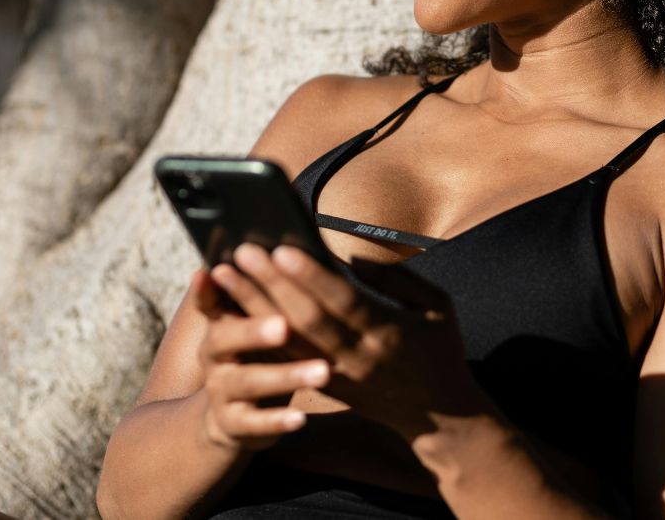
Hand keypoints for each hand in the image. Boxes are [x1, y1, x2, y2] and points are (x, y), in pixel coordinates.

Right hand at [188, 268, 332, 450]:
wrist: (224, 415)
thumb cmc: (251, 357)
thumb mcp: (243, 324)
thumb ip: (241, 293)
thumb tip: (242, 254)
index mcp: (220, 325)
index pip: (223, 302)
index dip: (235, 289)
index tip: (239, 270)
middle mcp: (215, 358)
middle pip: (228, 339)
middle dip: (255, 331)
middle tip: (285, 325)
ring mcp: (222, 393)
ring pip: (249, 383)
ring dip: (286, 376)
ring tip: (322, 371)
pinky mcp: (235, 425)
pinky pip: (255, 425)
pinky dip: (277, 421)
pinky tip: (301, 419)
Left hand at [219, 242, 491, 438]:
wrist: (439, 417)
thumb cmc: (439, 350)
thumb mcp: (438, 307)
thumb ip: (398, 278)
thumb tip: (353, 256)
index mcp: (390, 333)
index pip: (344, 302)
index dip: (311, 276)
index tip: (281, 248)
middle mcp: (360, 357)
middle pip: (307, 320)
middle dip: (271, 285)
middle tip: (241, 252)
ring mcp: (340, 376)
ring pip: (288, 340)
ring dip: (254, 307)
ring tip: (225, 275)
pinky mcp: (327, 388)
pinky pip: (288, 360)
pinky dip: (260, 334)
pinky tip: (235, 309)